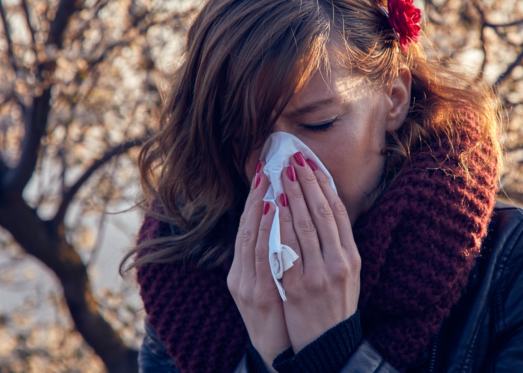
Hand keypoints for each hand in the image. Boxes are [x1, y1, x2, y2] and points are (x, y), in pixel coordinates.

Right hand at [227, 168, 289, 369]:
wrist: (279, 356)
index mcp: (242, 271)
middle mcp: (241, 276)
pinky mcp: (258, 296)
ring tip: (269, 185)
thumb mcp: (269, 288)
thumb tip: (281, 229)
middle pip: (245, 229)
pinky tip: (275, 214)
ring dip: (260, 210)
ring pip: (251, 239)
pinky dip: (267, 233)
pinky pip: (264, 258)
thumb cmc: (278, 319)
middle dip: (256, 197)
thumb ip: (270, 260)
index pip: (247, 228)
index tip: (263, 173)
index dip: (254, 200)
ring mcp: (247, 286)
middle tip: (266, 169)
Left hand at [276, 152, 361, 351]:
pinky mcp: (298, 286)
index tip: (311, 164)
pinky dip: (280, 224)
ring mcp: (318, 274)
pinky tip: (274, 206)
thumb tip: (324, 208)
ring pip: (303, 225)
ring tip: (282, 173)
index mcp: (351, 257)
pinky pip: (287, 248)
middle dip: (306, 182)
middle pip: (320, 213)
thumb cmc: (335, 305)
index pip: (337, 212)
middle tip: (293, 159)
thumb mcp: (347, 274)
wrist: (327, 345)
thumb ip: (338, 244)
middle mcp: (338, 262)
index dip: (323, 185)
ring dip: (292, 195)